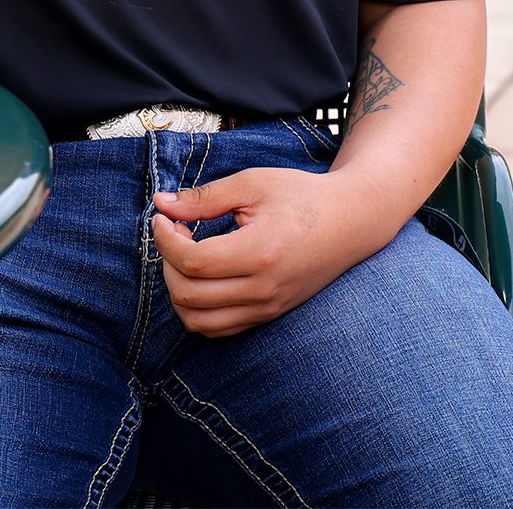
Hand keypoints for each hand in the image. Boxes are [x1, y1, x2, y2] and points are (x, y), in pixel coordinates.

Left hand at [150, 167, 378, 337]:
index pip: (192, 261)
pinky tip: (203, 277)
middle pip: (187, 295)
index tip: (163, 218)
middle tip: (176, 232)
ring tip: (186, 257)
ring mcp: (265, 307)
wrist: (350, 222)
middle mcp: (262, 289)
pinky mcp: (267, 315)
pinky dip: (198, 309)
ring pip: (198, 322)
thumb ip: (206, 197)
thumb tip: (162, 204)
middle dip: (168, 263)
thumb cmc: (303, 196)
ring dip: (178, 291)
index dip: (166, 239)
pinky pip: (217, 329)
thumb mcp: (255, 183)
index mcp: (259, 253)